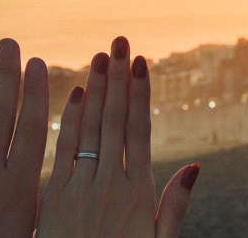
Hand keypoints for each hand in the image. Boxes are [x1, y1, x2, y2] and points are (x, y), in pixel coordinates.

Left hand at [36, 36, 197, 237]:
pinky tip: (74, 94)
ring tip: (100, 57)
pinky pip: (62, 152)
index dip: (140, 94)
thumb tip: (193, 167)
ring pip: (90, 130)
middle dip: (119, 79)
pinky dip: (69, 122)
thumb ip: (173, 207)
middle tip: (120, 41)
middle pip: (115, 121)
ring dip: (95, 90)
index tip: (141, 62)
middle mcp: (110, 184)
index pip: (140, 131)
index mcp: (139, 194)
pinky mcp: (54, 198)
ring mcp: (80, 188)